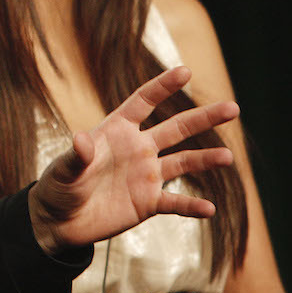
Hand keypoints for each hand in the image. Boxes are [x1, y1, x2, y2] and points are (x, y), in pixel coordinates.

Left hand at [28, 66, 236, 254]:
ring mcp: (146, 176)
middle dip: (204, 117)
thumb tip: (81, 140)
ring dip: (206, 159)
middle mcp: (138, 149)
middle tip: (233, 108)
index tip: (186, 71)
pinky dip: (191, 206)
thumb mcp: (63, 170)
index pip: (144, 102)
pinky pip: (176, 204)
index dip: (163, 86)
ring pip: (184, 162)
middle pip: (176, 128)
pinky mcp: (148, 203)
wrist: (59, 221)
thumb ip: (76, 156)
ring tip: (228, 157)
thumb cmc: (58, 187)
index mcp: (117, 131)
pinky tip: (209, 208)